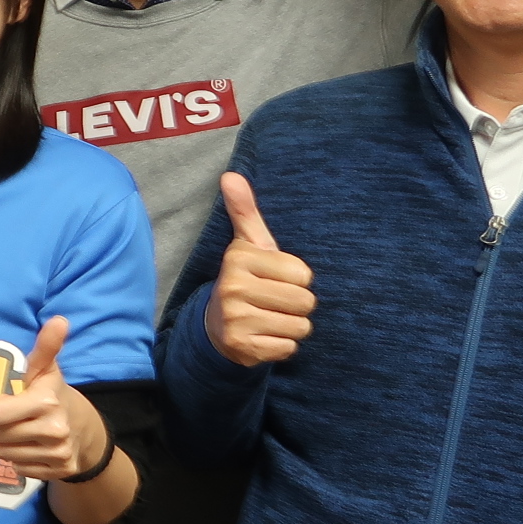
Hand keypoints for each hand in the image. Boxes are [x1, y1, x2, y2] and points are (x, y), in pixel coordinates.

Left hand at [0, 317, 106, 480]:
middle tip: (13, 417)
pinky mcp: (59, 471)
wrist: (84, 428)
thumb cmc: (52, 393)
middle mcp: (55, 430)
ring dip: (6, 444)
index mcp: (47, 401)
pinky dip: (20, 460)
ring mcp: (59, 453)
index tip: (5, 401)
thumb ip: (46, 346)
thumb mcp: (45, 369)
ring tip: (22, 431)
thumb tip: (59, 320)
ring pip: (4, 454)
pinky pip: (18, 469)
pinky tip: (32, 447)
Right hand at [208, 173, 315, 365]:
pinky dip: (282, 345)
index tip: (274, 279)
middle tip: (273, 302)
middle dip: (297, 305)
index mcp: (240, 258)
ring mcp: (236, 319)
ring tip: (270, 318)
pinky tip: (264, 336)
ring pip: (300, 326)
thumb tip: (230, 175)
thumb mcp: (247, 246)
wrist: (216, 326)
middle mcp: (233, 287)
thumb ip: (245, 211)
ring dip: (291, 326)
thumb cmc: (245, 279)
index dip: (296, 279)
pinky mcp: (242, 347)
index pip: (304, 274)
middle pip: (305, 301)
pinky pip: (288, 348)